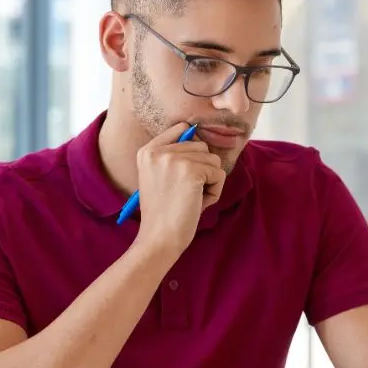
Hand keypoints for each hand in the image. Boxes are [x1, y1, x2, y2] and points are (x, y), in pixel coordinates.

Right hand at [135, 123, 225, 252]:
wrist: (159, 238)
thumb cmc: (163, 213)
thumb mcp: (159, 178)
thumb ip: (174, 157)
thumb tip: (200, 141)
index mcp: (147, 151)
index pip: (181, 129)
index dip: (192, 149)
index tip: (187, 172)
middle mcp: (159, 150)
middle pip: (202, 146)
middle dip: (202, 171)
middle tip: (186, 193)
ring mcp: (175, 159)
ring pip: (213, 160)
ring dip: (209, 182)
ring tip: (191, 199)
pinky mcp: (192, 171)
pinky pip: (219, 174)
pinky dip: (215, 192)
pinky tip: (198, 204)